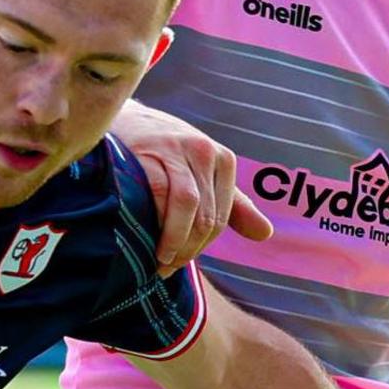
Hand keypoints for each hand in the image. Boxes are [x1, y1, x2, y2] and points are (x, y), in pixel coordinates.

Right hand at [115, 105, 270, 271]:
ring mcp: (177, 149)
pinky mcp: (149, 150)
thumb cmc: (166, 153)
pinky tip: (143, 235)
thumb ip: (234, 206)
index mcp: (223, 160)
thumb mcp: (203, 175)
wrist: (122, 119)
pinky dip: (154, 219)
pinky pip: (158, 192)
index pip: (219, 219)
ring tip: (157, 259)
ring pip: (187, 205)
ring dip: (172, 239)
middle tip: (164, 268)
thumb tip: (266, 234)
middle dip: (186, 249)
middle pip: (204, 216)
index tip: (178, 264)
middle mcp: (204, 151)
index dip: (199, 248)